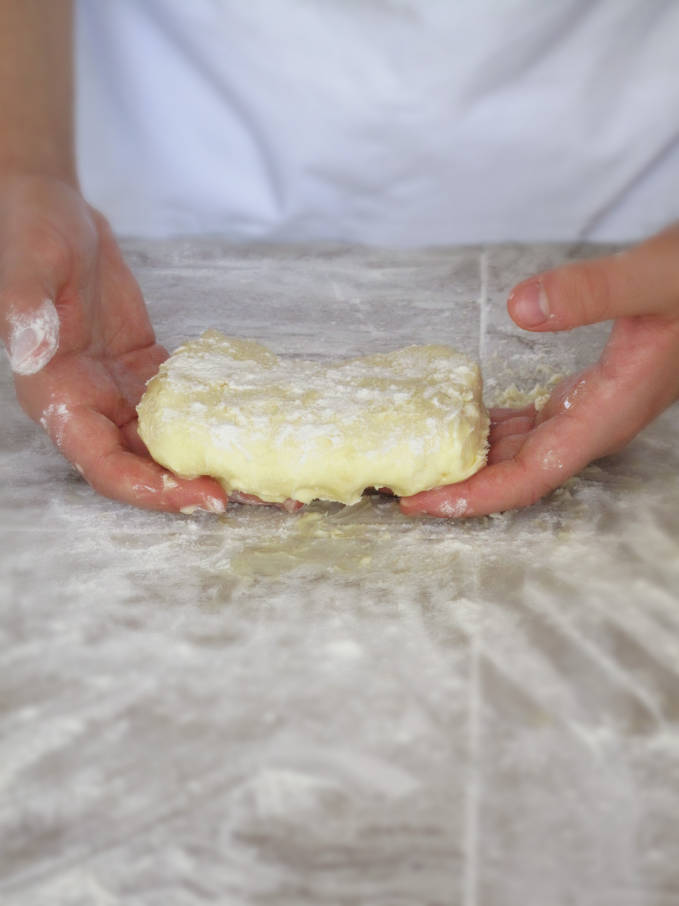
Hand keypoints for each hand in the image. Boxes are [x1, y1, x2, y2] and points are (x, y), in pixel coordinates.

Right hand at [1, 173, 227, 511]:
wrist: (53, 209)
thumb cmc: (28, 234)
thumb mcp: (25, 266)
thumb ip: (23, 307)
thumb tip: (31, 348)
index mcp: (56, 398)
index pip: (105, 466)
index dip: (152, 490)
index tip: (204, 496)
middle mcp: (90, 406)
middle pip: (145, 467)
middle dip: (196, 488)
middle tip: (256, 496)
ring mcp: (119, 391)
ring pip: (169, 445)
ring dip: (214, 462)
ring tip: (268, 476)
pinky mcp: (145, 371)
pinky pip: (183, 408)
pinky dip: (217, 422)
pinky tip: (255, 429)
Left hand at [401, 224, 678, 517]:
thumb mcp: (654, 278)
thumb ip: (592, 292)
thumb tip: (518, 308)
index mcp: (606, 413)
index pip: (529, 476)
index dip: (474, 496)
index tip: (421, 502)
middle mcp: (595, 423)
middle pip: (517, 474)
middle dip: (460, 486)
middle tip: (399, 484)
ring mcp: (591, 411)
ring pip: (521, 453)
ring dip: (471, 460)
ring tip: (418, 458)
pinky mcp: (586, 393)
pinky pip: (529, 427)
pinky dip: (491, 429)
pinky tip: (463, 420)